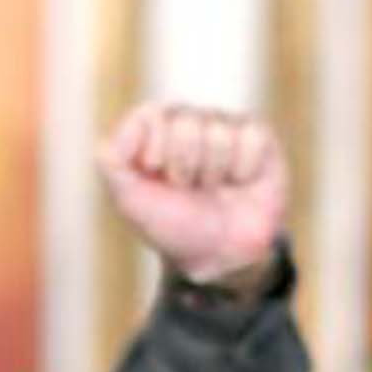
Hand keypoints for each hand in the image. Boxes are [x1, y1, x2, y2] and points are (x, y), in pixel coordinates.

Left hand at [96, 102, 286, 284]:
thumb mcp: (129, 201)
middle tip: (189, 190)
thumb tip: (135, 121)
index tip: (157, 177)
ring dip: (214, 173)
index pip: (151, 114)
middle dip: (184, 167)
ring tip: (214, 189)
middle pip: (185, 122)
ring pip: (219, 132)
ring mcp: (225, 126)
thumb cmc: (173, 226)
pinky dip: (243, 169)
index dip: (155, 152)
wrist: (219, 257)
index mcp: (156, 130)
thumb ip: (112, 161)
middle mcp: (190, 121)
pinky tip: (240, 182)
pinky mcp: (259, 138)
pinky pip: (252, 136)